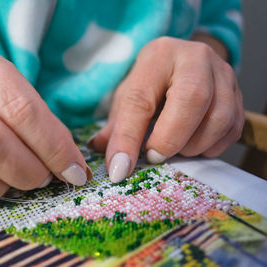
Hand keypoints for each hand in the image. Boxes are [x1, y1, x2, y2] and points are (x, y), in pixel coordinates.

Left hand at [90, 37, 243, 182]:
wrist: (184, 64)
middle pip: (191, 99)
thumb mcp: (128, 96)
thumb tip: (105, 157)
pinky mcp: (238, 94)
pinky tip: (193, 144)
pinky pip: (232, 129)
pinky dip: (211, 146)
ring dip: (193, 145)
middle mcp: (194, 58)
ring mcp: (222, 74)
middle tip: (154, 157)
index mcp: (158, 56)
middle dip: (170, 138)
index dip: (128, 138)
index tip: (119, 168)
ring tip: (174, 149)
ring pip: (218, 117)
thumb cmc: (152, 83)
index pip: (140, 99)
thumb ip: (116, 127)